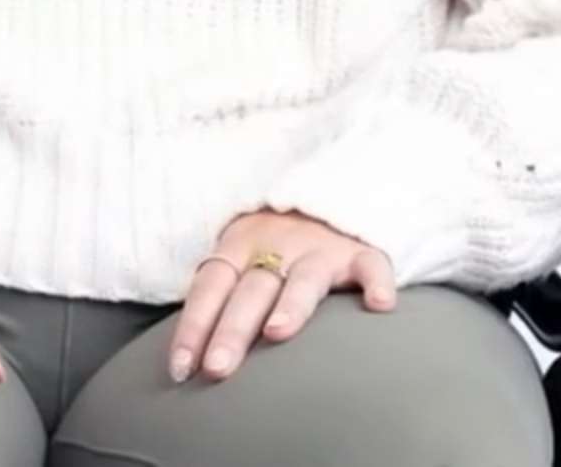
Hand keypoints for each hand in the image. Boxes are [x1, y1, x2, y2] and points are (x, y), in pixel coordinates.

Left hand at [168, 209, 395, 382]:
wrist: (326, 192)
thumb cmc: (272, 242)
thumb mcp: (240, 254)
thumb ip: (222, 295)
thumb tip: (185, 356)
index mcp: (239, 245)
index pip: (210, 287)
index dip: (193, 326)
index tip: (179, 369)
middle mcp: (276, 245)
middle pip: (250, 290)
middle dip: (231, 329)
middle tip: (216, 368)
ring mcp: (319, 248)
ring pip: (303, 279)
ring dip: (290, 305)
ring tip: (277, 333)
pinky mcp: (359, 252)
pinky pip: (370, 265)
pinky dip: (376, 282)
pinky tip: (380, 305)